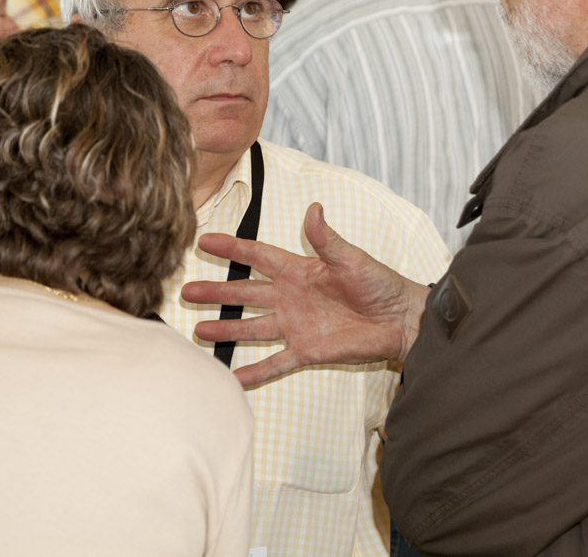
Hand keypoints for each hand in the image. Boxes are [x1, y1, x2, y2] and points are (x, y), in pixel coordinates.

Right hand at [182, 202, 430, 386]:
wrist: (400, 321)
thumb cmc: (380, 284)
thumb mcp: (352, 258)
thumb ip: (328, 240)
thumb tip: (314, 208)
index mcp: (299, 270)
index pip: (257, 256)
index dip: (232, 247)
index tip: (204, 240)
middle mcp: (291, 297)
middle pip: (245, 292)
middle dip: (216, 291)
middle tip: (186, 291)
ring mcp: (295, 325)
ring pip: (252, 327)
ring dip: (226, 327)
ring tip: (198, 329)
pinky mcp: (306, 350)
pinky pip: (275, 362)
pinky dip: (255, 372)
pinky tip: (232, 378)